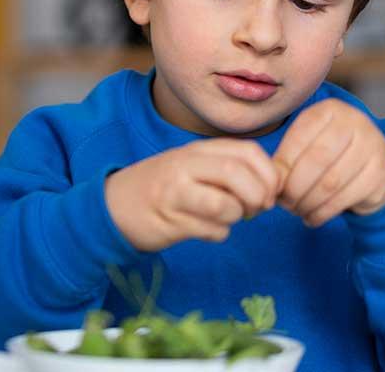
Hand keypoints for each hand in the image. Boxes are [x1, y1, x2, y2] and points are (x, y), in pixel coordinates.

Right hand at [105, 139, 280, 250]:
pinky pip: (210, 230)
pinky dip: (218, 234)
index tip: (268, 191)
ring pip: (225, 205)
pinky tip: (205, 230)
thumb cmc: (162, 188)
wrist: (112, 206)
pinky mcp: (169, 220)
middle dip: (257, 197)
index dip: (268, 174)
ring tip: (228, 219)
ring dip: (237, 217)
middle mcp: (185, 165)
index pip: (248, 151)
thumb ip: (226, 168)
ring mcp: (175, 192)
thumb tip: (272, 183)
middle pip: (238, 174)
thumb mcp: (192, 167)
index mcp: (197, 150)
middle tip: (255, 210)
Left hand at [273, 98, 384, 227]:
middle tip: (283, 203)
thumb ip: (288, 156)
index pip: (298, 139)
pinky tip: (312, 217)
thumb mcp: (308, 143)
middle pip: (315, 161)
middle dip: (294, 187)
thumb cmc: (331, 152)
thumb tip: (270, 181)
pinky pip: (345, 198)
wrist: (375, 162)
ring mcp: (372, 147)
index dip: (282, 166)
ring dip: (307, 203)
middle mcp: (355, 122)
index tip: (271, 184)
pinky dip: (323, 212)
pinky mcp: (380, 174)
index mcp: (329, 110)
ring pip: (330, 183)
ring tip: (296, 211)